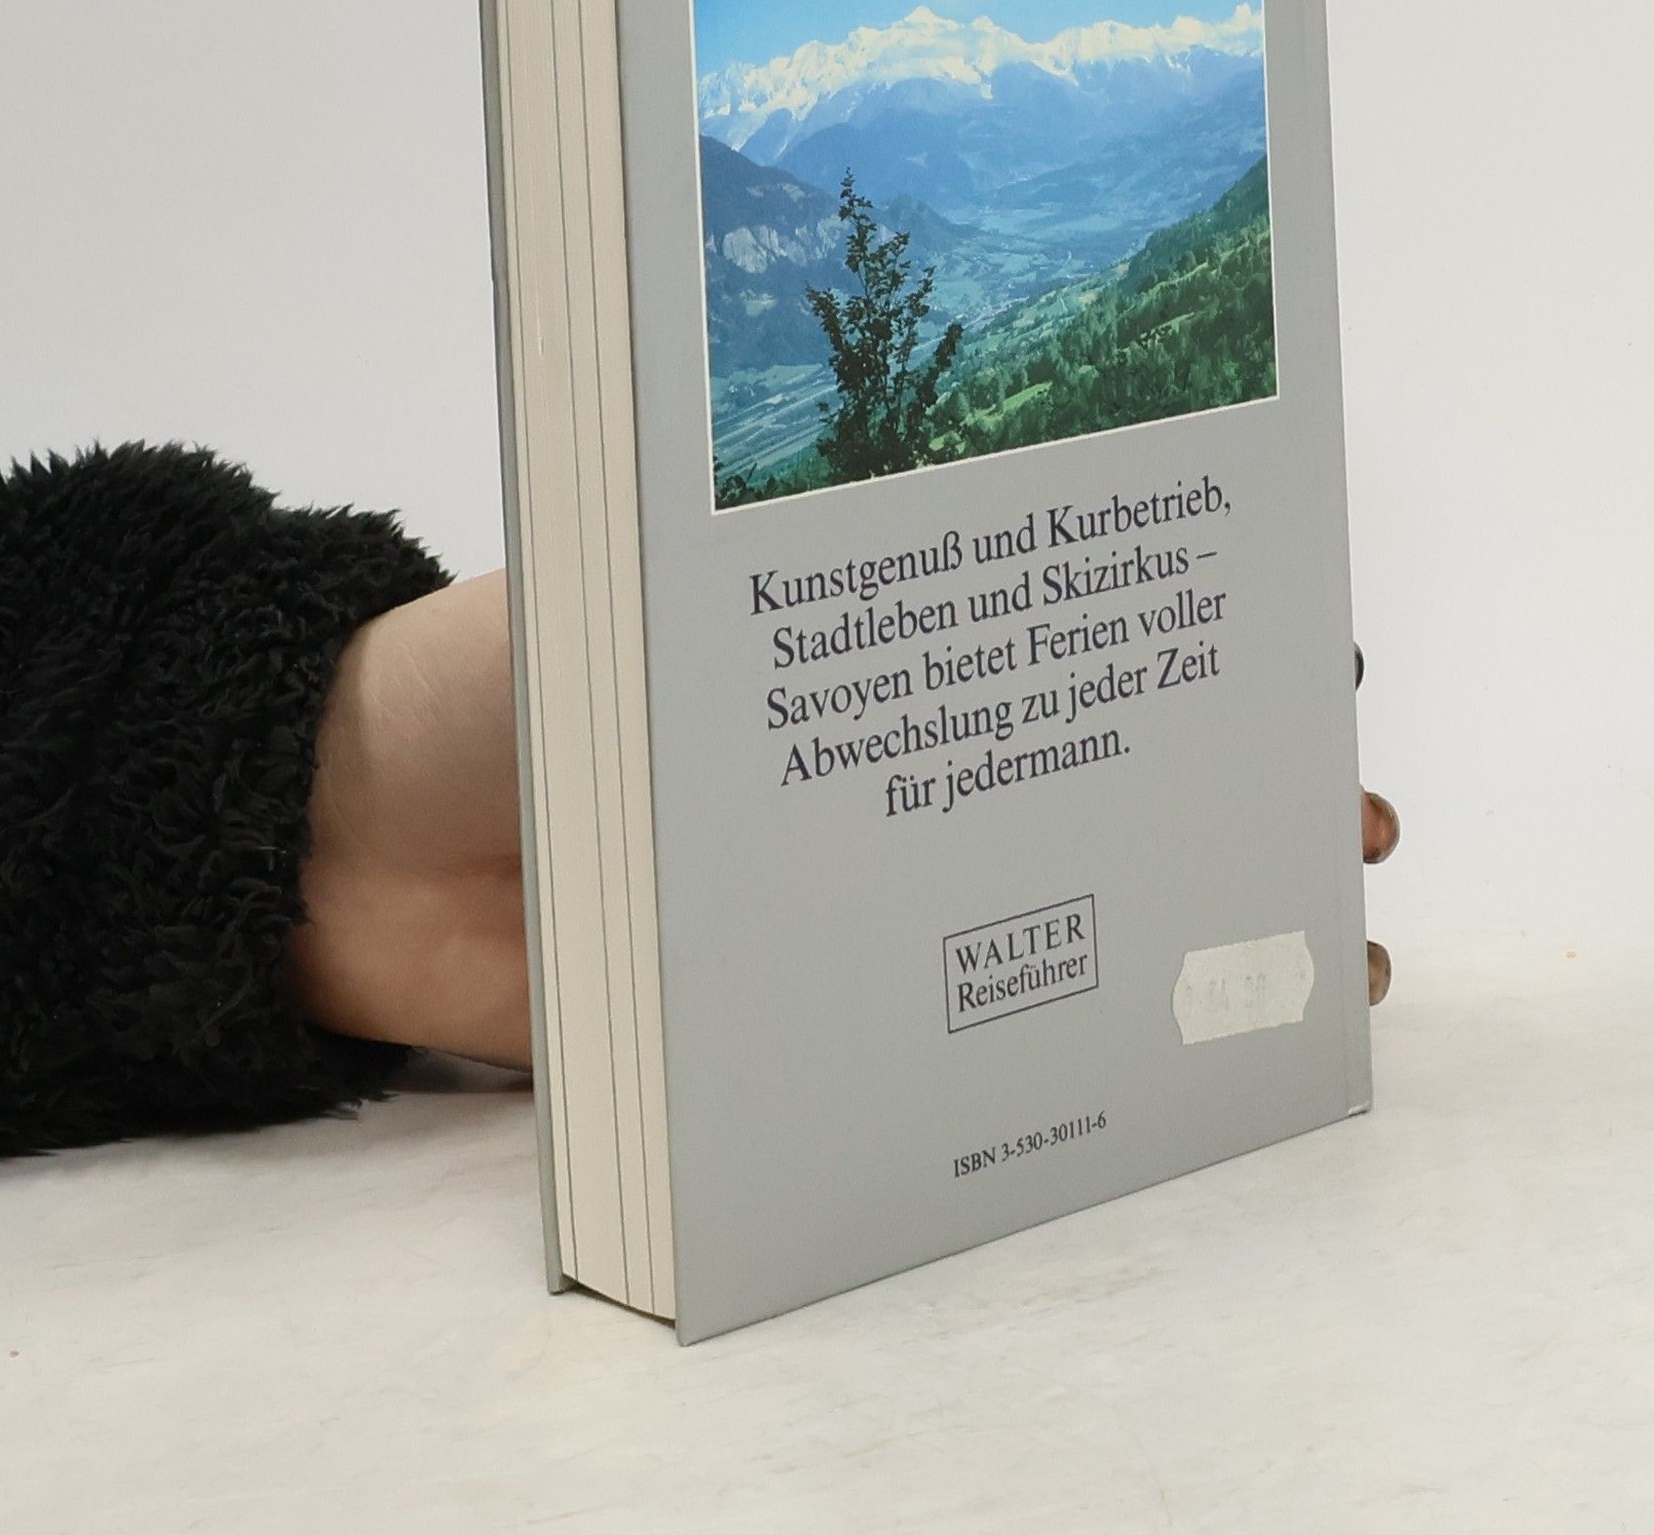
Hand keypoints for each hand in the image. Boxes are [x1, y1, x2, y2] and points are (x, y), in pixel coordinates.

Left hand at [287, 578, 1405, 1060]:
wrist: (320, 840)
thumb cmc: (485, 679)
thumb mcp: (646, 586)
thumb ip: (777, 586)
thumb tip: (988, 594)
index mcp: (848, 641)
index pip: (1041, 632)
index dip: (1171, 644)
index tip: (1304, 656)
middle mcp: (859, 774)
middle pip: (1066, 782)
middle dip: (1211, 801)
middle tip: (1333, 827)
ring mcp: (828, 899)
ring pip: (1024, 916)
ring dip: (1158, 937)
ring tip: (1285, 967)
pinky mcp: (777, 1011)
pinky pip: (914, 1038)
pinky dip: (1023, 1053)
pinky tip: (1115, 1067)